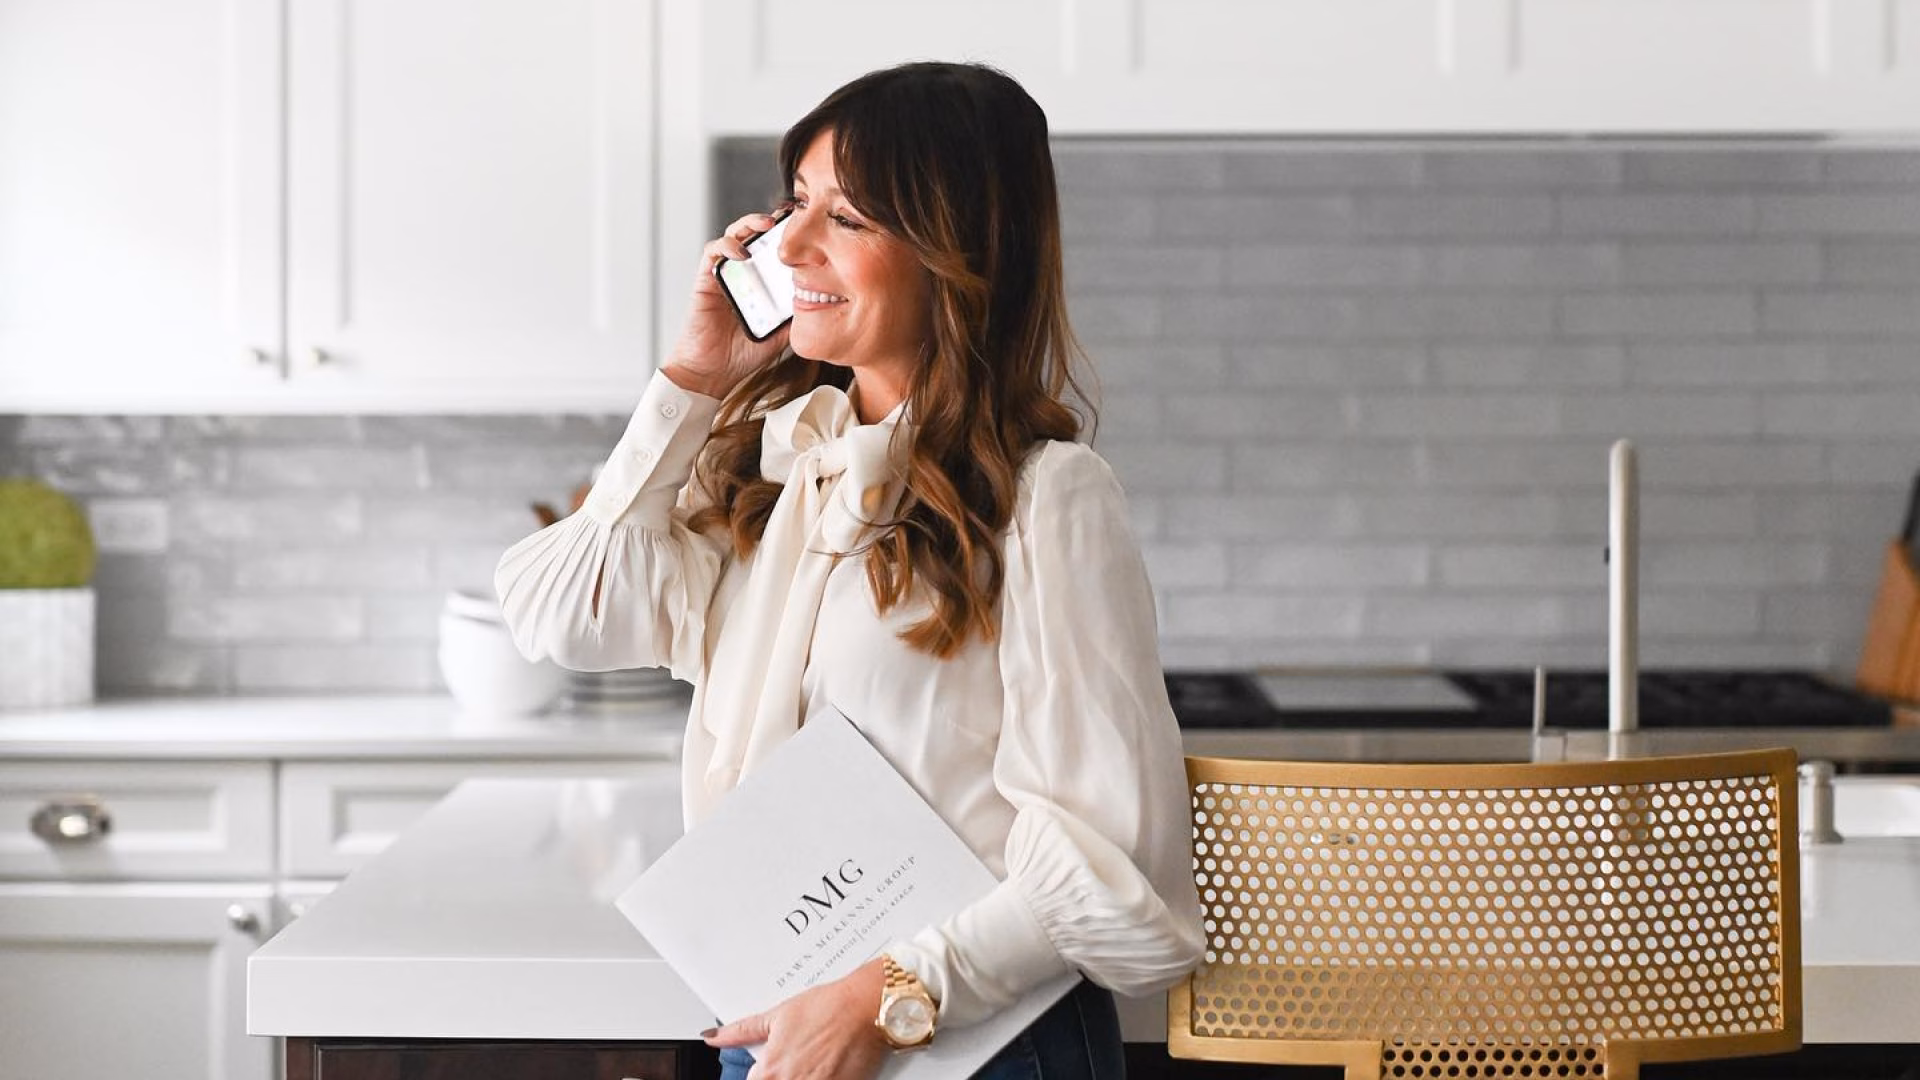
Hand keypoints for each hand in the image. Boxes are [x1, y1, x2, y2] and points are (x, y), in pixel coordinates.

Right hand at [662, 212, 792, 400]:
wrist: (714, 373)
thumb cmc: (743, 355)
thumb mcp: (780, 333)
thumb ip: (796, 316)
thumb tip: (824, 302)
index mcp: (761, 283)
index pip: (774, 250)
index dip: (788, 235)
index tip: (807, 226)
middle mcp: (742, 274)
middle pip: (755, 236)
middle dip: (771, 221)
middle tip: (789, 215)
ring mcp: (723, 274)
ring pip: (734, 235)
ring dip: (749, 225)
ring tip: (766, 224)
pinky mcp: (705, 279)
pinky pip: (713, 252)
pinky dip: (727, 246)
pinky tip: (742, 252)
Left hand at [704, 957, 889, 1079]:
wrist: (868, 1008)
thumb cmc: (829, 1007)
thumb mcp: (778, 1015)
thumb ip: (741, 1031)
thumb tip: (713, 1036)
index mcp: (771, 1070)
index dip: (757, 1077)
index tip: (766, 1070)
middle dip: (778, 1077)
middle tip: (792, 1062)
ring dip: (796, 1079)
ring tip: (808, 1065)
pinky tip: (821, 1070)